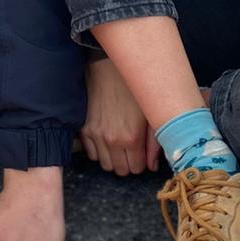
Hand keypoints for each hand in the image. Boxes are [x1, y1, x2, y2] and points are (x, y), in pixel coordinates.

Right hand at [82, 58, 157, 174]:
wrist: (109, 70)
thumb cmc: (134, 89)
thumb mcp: (151, 114)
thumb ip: (154, 143)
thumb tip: (153, 166)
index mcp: (132, 138)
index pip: (136, 168)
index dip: (141, 163)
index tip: (142, 153)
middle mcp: (112, 140)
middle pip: (120, 170)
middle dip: (128, 163)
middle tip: (132, 150)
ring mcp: (96, 135)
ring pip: (105, 165)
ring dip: (113, 159)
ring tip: (119, 145)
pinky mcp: (85, 129)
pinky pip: (91, 154)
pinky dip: (100, 151)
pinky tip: (107, 140)